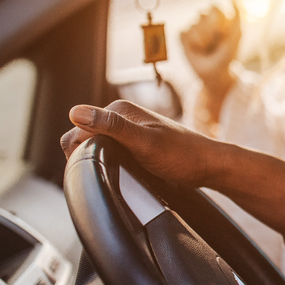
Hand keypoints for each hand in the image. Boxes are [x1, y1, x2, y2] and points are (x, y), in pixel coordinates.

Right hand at [60, 100, 221, 186]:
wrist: (209, 166)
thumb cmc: (183, 155)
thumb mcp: (144, 143)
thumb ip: (112, 127)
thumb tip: (75, 112)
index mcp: (119, 110)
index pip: (77, 129)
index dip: (79, 151)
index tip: (97, 168)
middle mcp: (121, 117)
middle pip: (84, 138)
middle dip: (88, 156)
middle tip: (110, 173)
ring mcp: (128, 130)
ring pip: (96, 146)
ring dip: (99, 161)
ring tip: (117, 174)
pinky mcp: (134, 143)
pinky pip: (110, 152)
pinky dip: (110, 164)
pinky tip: (122, 173)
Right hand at [181, 1, 241, 100]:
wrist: (215, 73)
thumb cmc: (227, 55)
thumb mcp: (236, 35)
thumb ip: (237, 14)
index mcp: (219, 16)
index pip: (214, 7)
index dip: (218, 22)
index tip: (223, 34)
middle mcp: (205, 19)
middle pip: (203, 14)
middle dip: (210, 31)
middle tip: (215, 42)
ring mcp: (193, 26)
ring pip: (194, 26)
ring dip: (203, 40)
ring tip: (207, 48)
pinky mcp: (183, 35)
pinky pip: (184, 33)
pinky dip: (192, 44)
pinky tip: (196, 49)